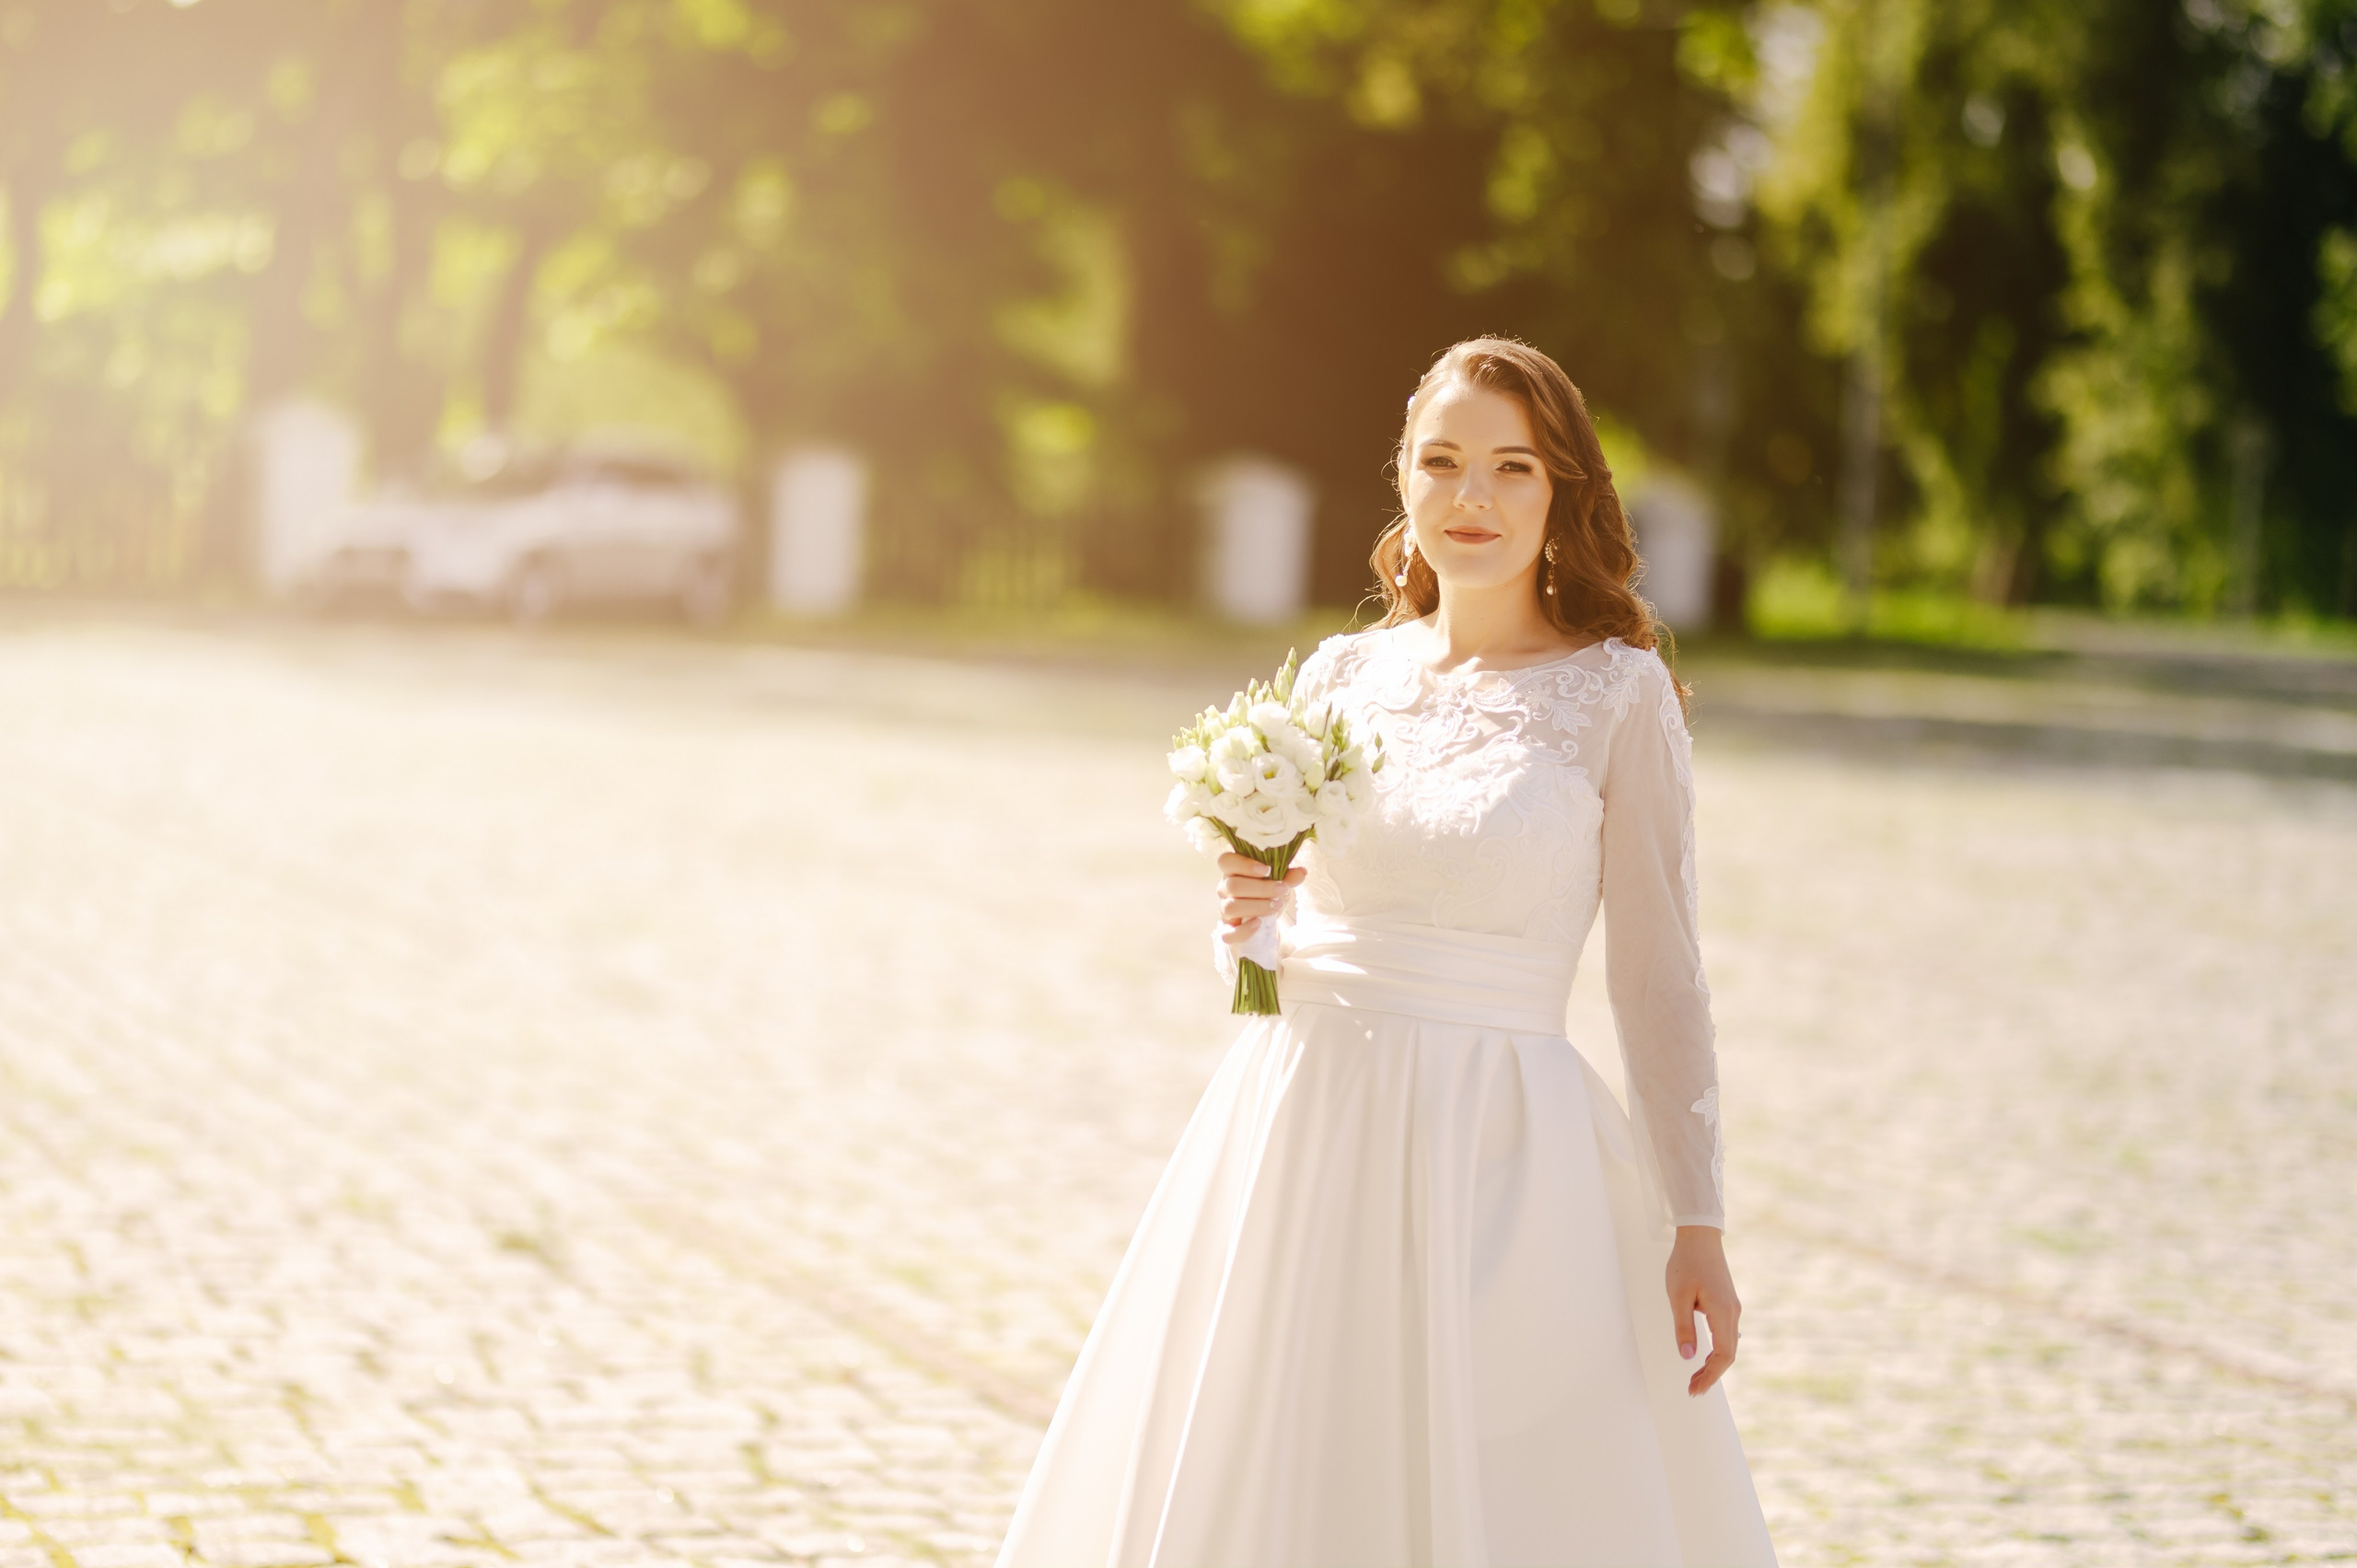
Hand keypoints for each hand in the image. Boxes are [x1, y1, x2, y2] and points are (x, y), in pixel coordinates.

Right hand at [1216, 852, 1304, 947]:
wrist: (1264, 920)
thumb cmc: (1268, 895)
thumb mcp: (1280, 883)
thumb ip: (1288, 877)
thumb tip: (1301, 872)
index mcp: (1234, 871)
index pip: (1226, 861)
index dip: (1244, 864)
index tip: (1267, 870)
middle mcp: (1224, 889)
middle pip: (1232, 885)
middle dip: (1261, 888)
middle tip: (1282, 890)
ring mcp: (1224, 909)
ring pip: (1230, 907)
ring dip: (1257, 907)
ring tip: (1276, 906)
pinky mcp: (1227, 929)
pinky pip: (1228, 933)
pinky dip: (1244, 930)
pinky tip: (1259, 924)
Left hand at [1666, 1225, 1740, 1396]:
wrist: (1700, 1237)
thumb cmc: (1686, 1263)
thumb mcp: (1678, 1296)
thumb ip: (1683, 1327)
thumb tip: (1687, 1356)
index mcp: (1723, 1312)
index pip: (1723, 1355)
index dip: (1710, 1375)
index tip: (1694, 1389)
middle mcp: (1733, 1313)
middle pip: (1728, 1354)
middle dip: (1711, 1374)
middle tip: (1692, 1389)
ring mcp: (1733, 1308)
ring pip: (1729, 1345)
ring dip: (1714, 1364)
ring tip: (1696, 1378)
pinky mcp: (1728, 1304)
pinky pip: (1726, 1335)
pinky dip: (1717, 1351)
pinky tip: (1705, 1357)